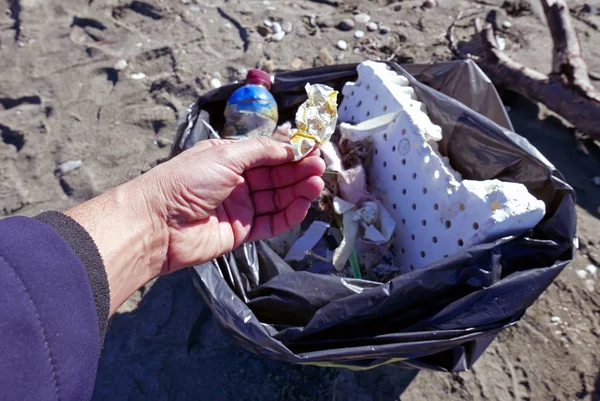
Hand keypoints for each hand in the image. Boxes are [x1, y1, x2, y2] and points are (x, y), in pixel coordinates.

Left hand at [146, 137, 325, 273]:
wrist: (157, 224)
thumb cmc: (186, 181)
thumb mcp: (225, 155)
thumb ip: (261, 150)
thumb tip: (290, 146)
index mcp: (229, 158)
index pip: (268, 154)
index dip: (291, 152)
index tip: (314, 150)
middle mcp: (236, 182)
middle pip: (276, 176)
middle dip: (299, 171)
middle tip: (320, 168)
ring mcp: (239, 208)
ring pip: (277, 199)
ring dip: (298, 192)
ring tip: (317, 185)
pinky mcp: (241, 232)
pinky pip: (271, 223)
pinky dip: (288, 215)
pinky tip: (303, 206)